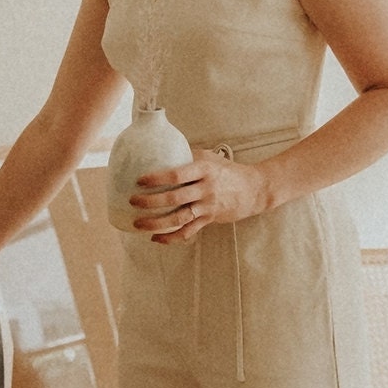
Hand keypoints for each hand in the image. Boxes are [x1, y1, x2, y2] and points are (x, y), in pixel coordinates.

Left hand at [130, 149, 265, 243]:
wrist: (254, 189)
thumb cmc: (228, 170)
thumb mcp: (210, 157)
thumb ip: (188, 155)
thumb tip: (162, 149)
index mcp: (204, 169)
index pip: (177, 174)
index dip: (157, 178)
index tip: (140, 180)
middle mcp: (205, 188)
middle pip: (174, 197)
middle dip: (151, 201)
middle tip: (133, 201)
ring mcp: (208, 206)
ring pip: (179, 218)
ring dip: (156, 222)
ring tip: (138, 224)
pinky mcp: (209, 219)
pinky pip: (188, 231)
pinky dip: (171, 237)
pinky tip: (156, 238)